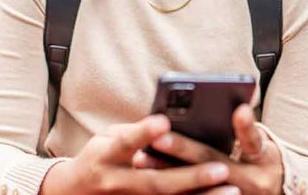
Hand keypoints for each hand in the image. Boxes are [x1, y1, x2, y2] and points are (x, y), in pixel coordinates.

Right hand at [40, 115, 231, 194]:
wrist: (75, 193)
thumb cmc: (98, 158)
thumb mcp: (105, 139)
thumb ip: (134, 132)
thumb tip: (166, 121)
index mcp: (106, 157)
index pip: (126, 143)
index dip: (143, 132)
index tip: (163, 121)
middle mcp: (118, 183)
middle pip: (156, 182)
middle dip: (190, 177)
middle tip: (221, 168)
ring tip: (232, 190)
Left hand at [134, 104, 282, 194]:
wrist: (273, 191)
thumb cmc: (259, 160)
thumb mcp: (259, 144)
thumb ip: (244, 129)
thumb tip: (229, 106)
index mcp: (261, 160)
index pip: (253, 142)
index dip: (246, 126)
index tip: (240, 109)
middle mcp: (250, 182)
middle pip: (214, 163)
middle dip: (185, 150)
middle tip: (159, 137)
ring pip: (195, 187)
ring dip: (167, 172)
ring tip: (141, 158)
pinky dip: (169, 188)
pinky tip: (145, 179)